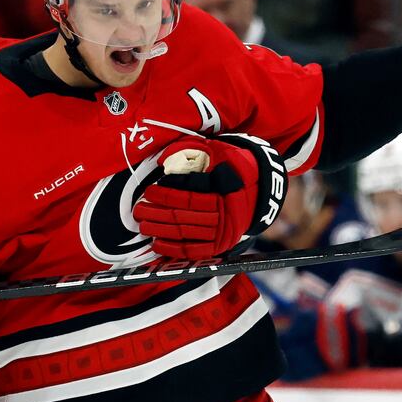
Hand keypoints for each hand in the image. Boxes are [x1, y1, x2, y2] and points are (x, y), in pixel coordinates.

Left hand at [134, 133, 285, 259]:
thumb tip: (163, 161)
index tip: (149, 192)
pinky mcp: (220, 246)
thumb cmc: (235, 166)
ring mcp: (223, 233)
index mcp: (225, 191)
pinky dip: (174, 249)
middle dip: (157, 215)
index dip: (166, 195)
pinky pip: (194, 251)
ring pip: (186, 233)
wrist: (263, 190)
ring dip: (160, 231)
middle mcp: (225, 215)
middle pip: (183, 216)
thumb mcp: (220, 150)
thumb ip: (194, 151)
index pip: (189, 196)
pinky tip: (157, 244)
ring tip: (143, 226)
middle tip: (138, 211)